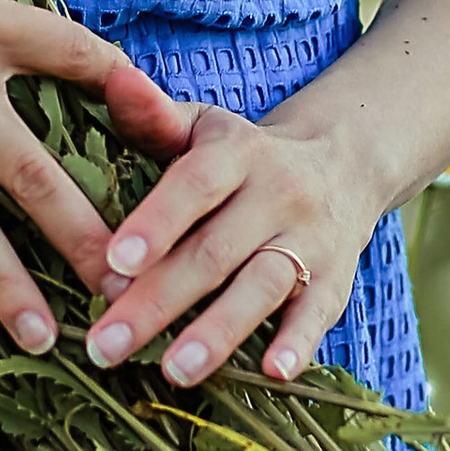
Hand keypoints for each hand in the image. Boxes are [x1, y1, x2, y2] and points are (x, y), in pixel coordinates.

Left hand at [80, 94, 378, 386]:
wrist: (344, 161)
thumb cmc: (242, 153)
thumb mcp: (203, 126)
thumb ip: (154, 114)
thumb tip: (113, 76)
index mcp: (237, 152)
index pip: (195, 185)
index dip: (156, 223)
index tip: (112, 263)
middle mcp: (279, 194)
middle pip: (215, 252)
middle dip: (158, 302)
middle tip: (105, 346)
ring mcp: (311, 240)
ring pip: (264, 286)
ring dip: (220, 332)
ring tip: (174, 370)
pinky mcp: (336, 281)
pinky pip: (318, 314)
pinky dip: (298, 343)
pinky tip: (273, 373)